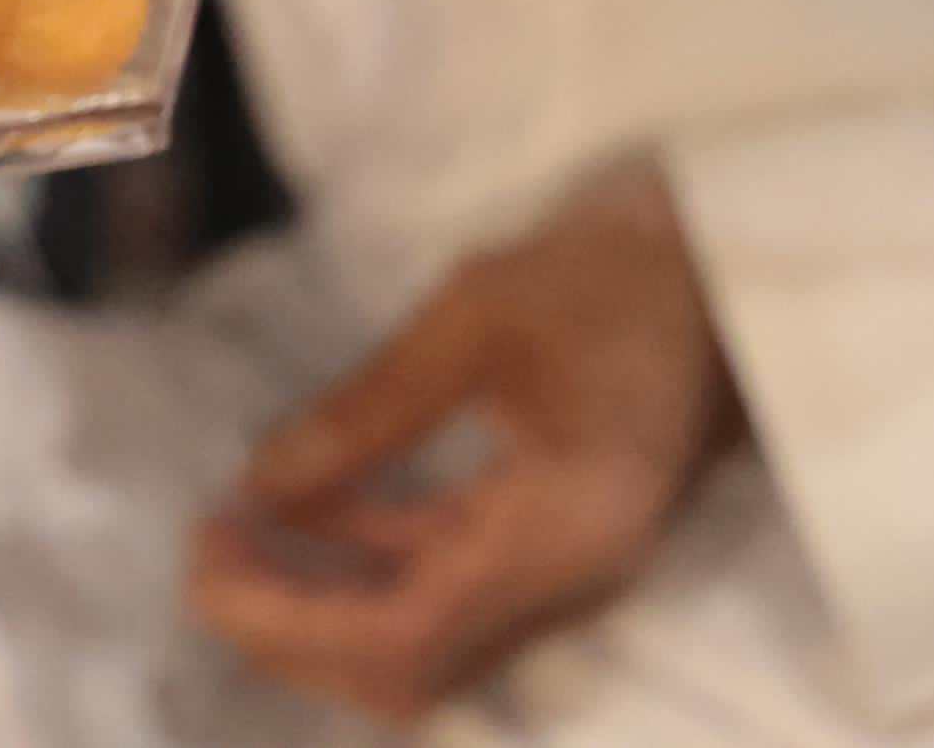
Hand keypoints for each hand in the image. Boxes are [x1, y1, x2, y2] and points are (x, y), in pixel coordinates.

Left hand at [189, 168, 745, 720]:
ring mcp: (565, 571)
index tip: (205, 556)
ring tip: (230, 524)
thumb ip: (367, 410)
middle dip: (288, 626)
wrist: (728, 263)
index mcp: (557, 538)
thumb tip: (261, 486)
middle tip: (204, 547)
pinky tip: (302, 500)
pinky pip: (445, 584)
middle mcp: (567, 585)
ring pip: (421, 636)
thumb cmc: (612, 273)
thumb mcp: (474, 316)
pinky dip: (364, 558)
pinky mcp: (555, 541)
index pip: (399, 640)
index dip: (286, 619)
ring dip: (318, 597)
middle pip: (405, 669)